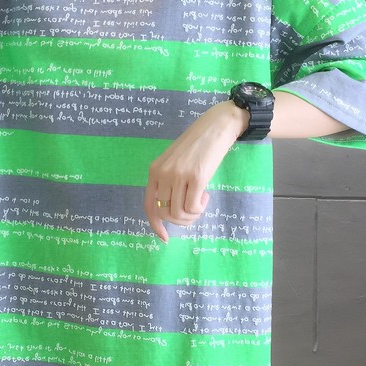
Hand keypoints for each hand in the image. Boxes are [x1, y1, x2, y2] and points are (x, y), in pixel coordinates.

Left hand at [144, 101, 247, 243]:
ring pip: (179, 213)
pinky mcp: (197, 177)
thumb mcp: (174, 162)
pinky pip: (193, 207)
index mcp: (154, 171)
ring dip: (192, 215)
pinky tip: (206, 196)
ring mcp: (179, 175)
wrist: (216, 127)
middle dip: (181, 220)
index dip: (155, 225)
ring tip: (201, 201)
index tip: (165, 237)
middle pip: (166, 213)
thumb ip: (168, 182)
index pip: (149, 205)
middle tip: (194, 211)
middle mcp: (163, 173)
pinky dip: (200, 209)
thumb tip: (169, 211)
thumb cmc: (197, 146)